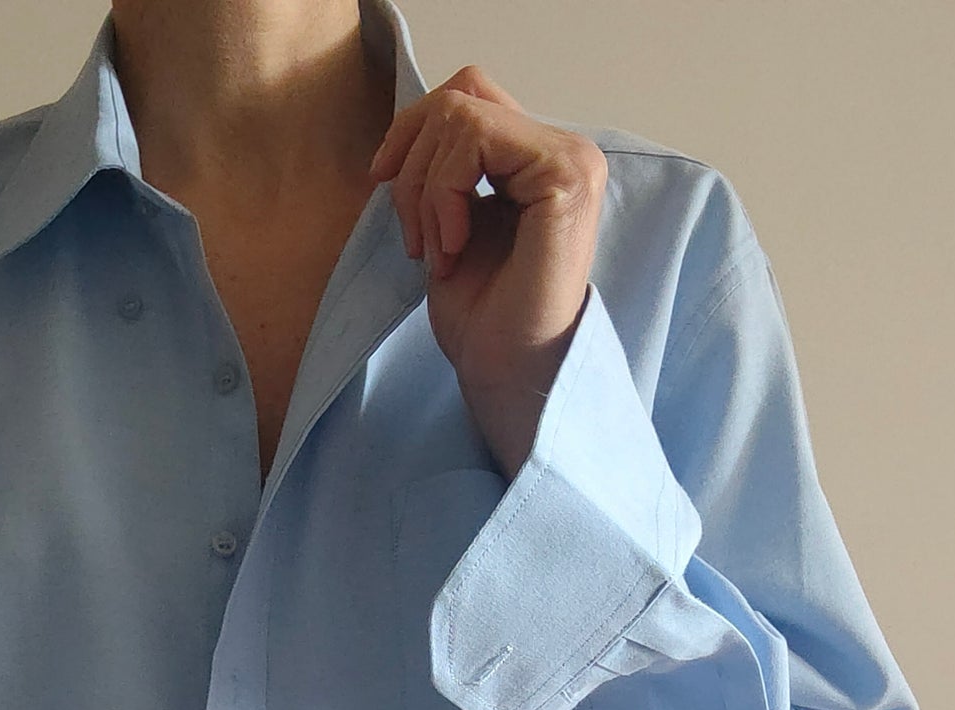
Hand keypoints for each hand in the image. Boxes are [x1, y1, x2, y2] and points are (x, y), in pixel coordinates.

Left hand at [368, 65, 608, 478]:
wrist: (506, 372)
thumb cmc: (481, 316)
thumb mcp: (448, 222)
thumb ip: (446, 168)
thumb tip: (410, 124)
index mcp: (538, 159)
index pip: (467, 93)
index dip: (413, 128)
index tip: (382, 182)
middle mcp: (565, 150)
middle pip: (461, 94)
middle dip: (413, 163)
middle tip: (416, 238)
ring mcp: (572, 159)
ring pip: (461, 115)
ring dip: (425, 189)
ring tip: (435, 251)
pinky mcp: (566, 175)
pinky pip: (475, 139)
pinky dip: (444, 194)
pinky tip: (453, 248)